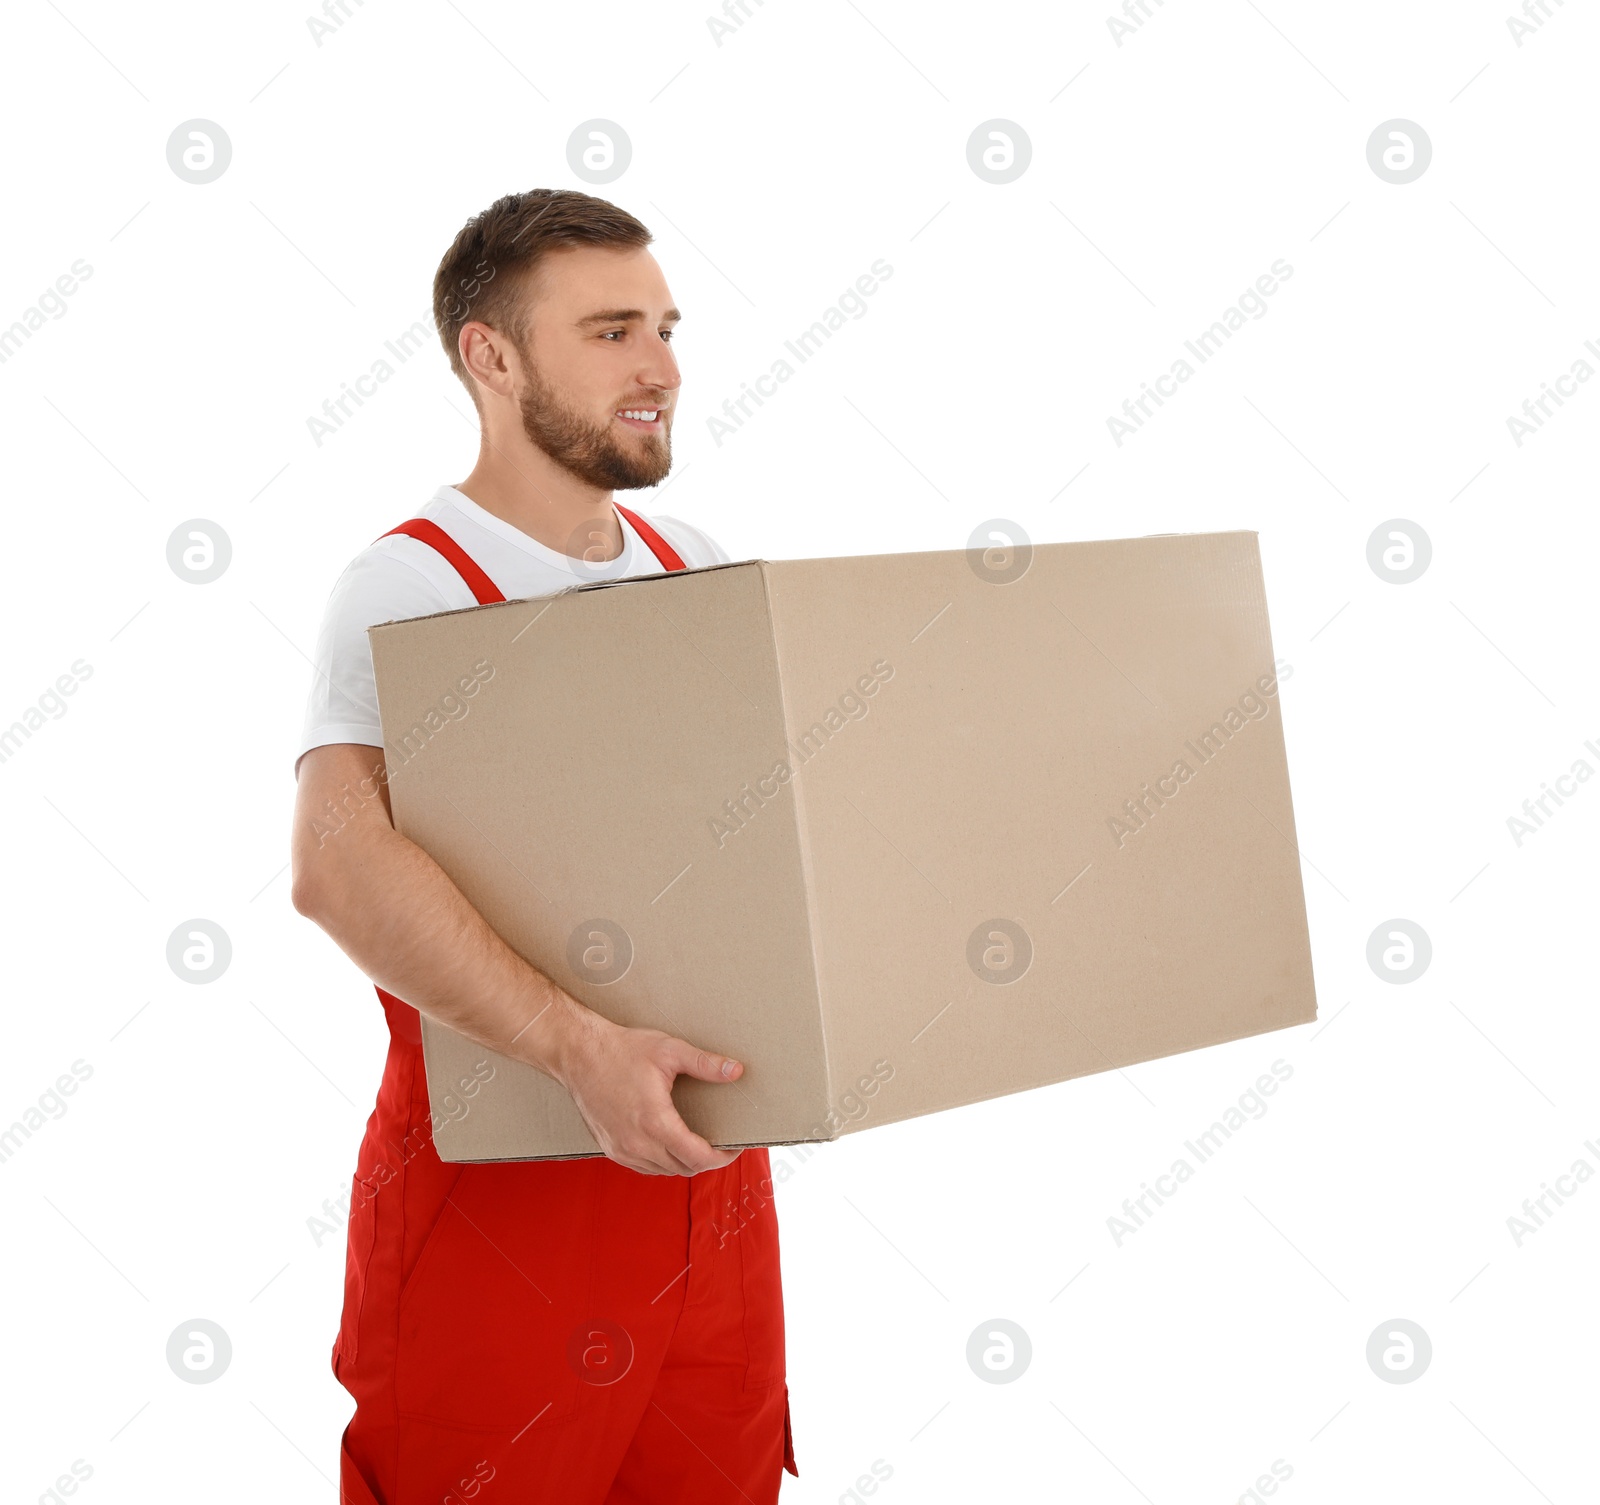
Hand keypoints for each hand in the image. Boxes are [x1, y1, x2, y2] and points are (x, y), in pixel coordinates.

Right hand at [554, 1011, 745, 1175]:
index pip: (697, 1157)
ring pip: (664, 1171)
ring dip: (684, 1162)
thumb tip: (736, 1071)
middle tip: (721, 1143)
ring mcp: (621, 1149)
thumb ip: (705, 1064)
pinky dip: (663, 1162)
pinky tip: (670, 1145)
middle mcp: (637, 1143)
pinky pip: (645, 1167)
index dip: (721, 1157)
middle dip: (707, 1159)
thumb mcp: (669, 1050)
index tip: (733, 1148)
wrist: (579, 1054)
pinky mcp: (611, 1149)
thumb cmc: (622, 1050)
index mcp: (655, 1122)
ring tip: (699, 1143)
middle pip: (684, 1168)